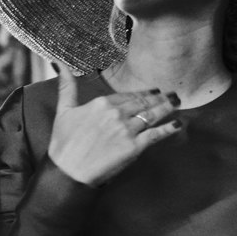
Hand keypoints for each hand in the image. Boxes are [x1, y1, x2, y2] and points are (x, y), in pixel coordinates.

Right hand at [47, 68, 181, 186]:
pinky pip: (156, 135)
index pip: (126, 96)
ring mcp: (127, 130)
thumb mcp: (63, 111)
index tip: (154, 91)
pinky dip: (168, 129)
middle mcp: (116, 113)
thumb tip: (59, 63)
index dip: (142, 93)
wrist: (69, 172)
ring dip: (167, 108)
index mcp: (101, 103)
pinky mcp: (134, 147)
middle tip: (172, 94)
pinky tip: (177, 124)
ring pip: (151, 115)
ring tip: (177, 103)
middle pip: (142, 103)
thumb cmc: (63, 144)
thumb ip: (66, 86)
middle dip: (159, 98)